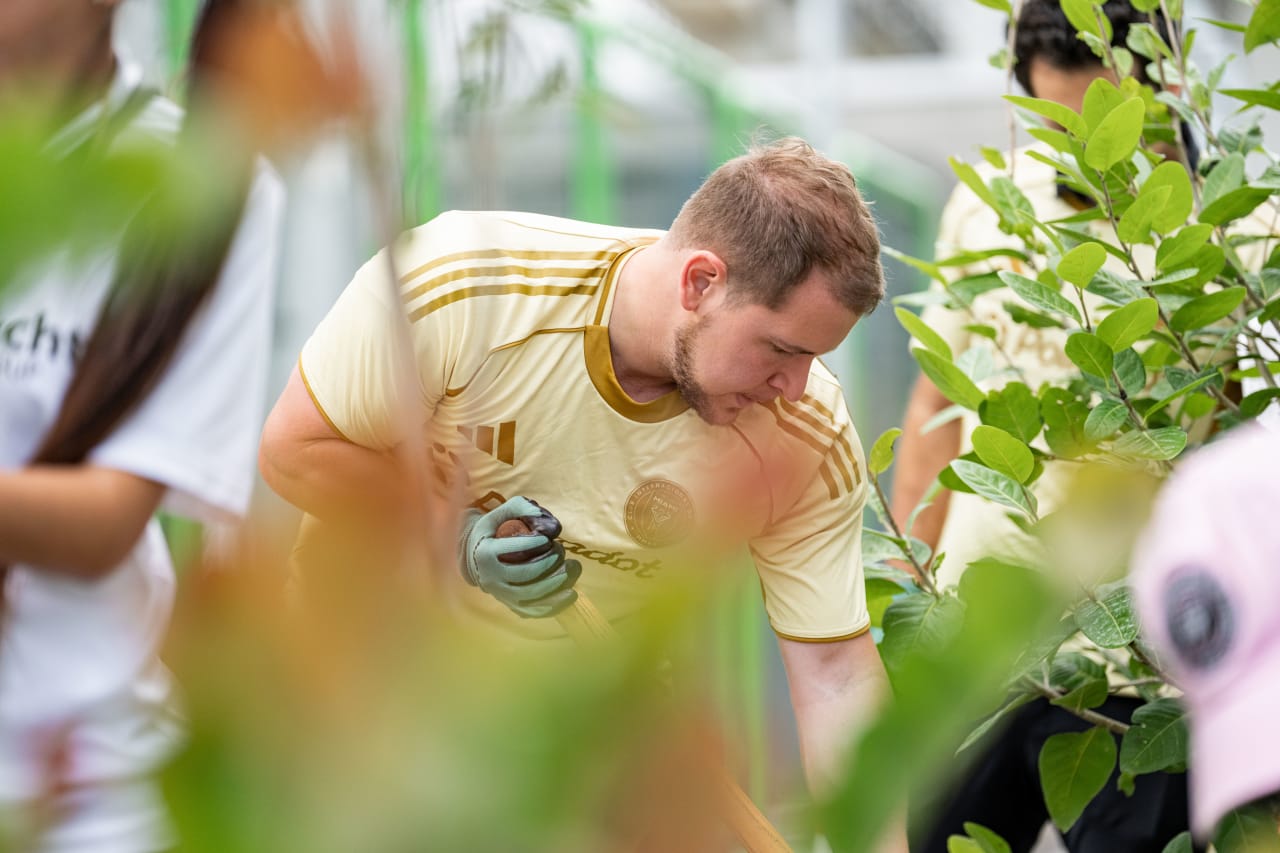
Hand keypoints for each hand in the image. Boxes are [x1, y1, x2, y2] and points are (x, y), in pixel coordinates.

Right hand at [457, 496, 580, 617]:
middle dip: (548, 562)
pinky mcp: (512, 606)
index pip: (511, 551)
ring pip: (531, 595)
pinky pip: (534, 611)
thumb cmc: (494, 531)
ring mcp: (501, 595)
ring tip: (572, 568)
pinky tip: (571, 593)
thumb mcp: (501, 513)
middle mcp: (491, 578)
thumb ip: (523, 507)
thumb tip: (552, 525)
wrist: (475, 557)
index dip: (532, 544)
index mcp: (486, 553)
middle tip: (561, 550)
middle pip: (524, 574)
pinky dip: (554, 605)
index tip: (548, 538)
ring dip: (555, 583)